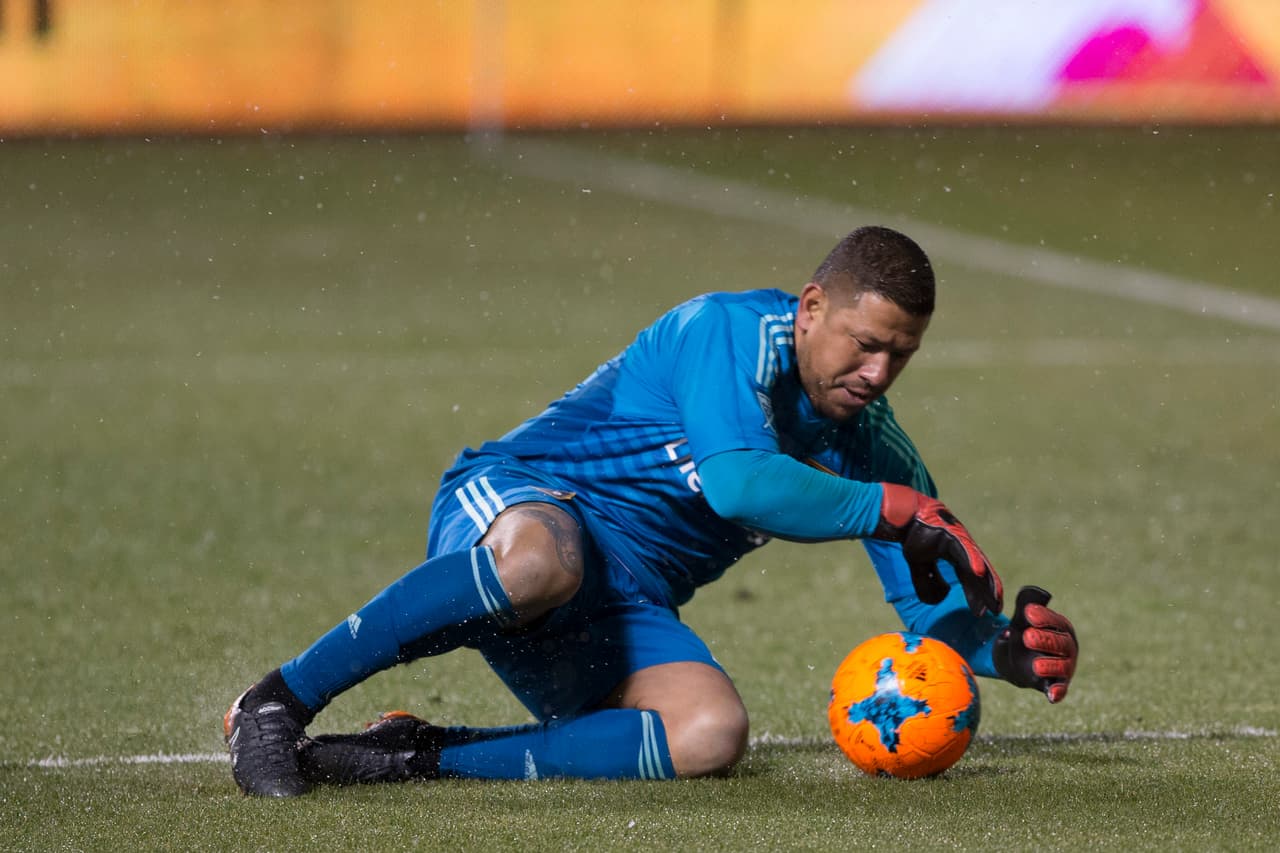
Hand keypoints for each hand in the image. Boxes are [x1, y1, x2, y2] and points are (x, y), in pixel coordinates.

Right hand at [873, 483, 1002, 615]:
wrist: (904, 518)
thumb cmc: (912, 538)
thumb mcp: (919, 567)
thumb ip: (927, 583)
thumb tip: (938, 599)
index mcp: (956, 556)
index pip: (970, 579)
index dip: (976, 595)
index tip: (982, 612)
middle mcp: (963, 549)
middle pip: (979, 574)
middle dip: (986, 593)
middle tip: (995, 610)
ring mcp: (961, 540)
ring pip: (977, 563)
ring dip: (986, 581)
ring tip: (993, 598)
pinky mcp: (954, 534)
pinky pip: (965, 549)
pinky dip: (972, 560)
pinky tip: (979, 573)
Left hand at [993, 586, 1077, 702]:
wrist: (1016, 661)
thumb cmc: (1025, 635)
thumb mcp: (1023, 620)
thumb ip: (1027, 604)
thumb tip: (1031, 592)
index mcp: (1061, 627)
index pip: (1056, 621)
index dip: (1043, 617)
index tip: (1027, 613)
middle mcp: (1068, 647)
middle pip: (1060, 644)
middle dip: (1044, 640)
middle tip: (1026, 637)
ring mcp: (1065, 667)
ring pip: (1061, 667)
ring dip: (1049, 666)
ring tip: (1035, 665)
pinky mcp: (1057, 684)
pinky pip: (1060, 689)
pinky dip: (1058, 692)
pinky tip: (1052, 695)